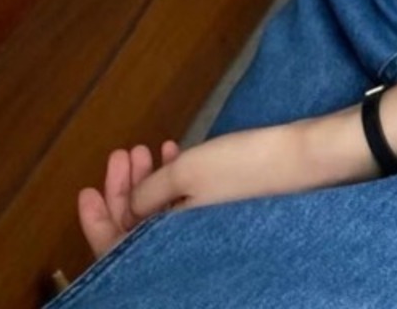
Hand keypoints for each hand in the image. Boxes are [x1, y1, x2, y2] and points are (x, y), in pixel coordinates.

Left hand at [77, 112, 378, 261]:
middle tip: (124, 153)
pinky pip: (187, 205)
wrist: (310, 161)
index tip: (85, 188)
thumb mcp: (187, 171)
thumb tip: (130, 207)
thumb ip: (148, 193)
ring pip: (164, 214)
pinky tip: (176, 151)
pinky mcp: (230, 216)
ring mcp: (211, 232)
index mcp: (171, 248)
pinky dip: (175, 181)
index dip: (98, 220)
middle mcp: (189, 248)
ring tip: (147, 148)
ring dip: (150, 181)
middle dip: (125, 191)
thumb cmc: (245, 166)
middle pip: (140, 230)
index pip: (119, 248)